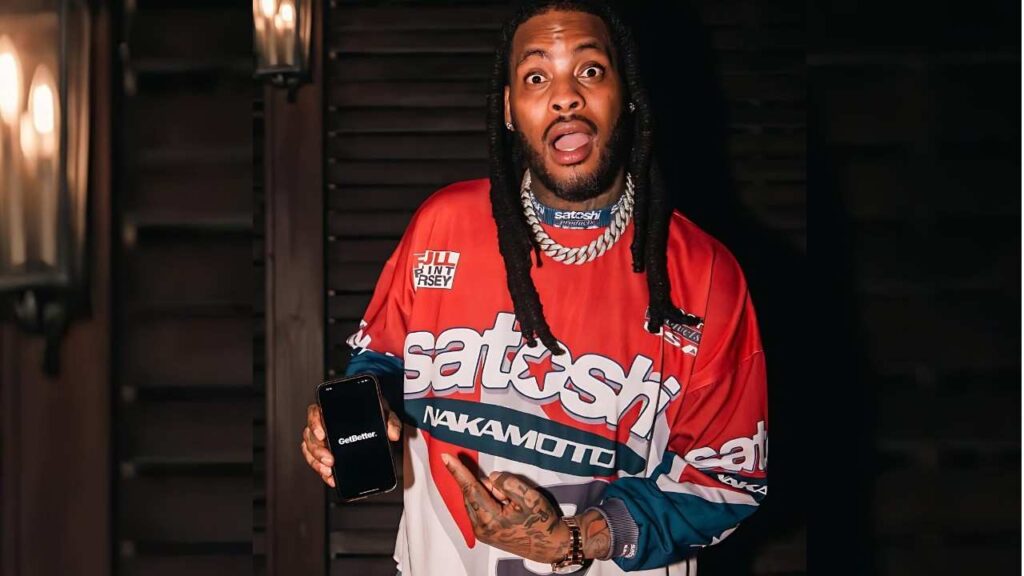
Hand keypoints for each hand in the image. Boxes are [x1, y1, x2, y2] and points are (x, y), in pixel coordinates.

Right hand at [302, 399, 401, 487]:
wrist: (375, 421)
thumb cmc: (374, 412)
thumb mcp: (384, 413)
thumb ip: (390, 421)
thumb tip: (393, 434)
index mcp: (333, 410)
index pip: (315, 412)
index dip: (314, 423)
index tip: (322, 435)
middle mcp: (324, 423)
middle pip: (310, 436)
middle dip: (317, 451)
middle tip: (330, 460)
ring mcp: (322, 439)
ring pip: (310, 450)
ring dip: (317, 462)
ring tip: (329, 471)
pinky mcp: (325, 451)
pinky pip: (315, 461)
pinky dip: (321, 470)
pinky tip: (330, 477)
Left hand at [442, 453, 569, 563]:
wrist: (549, 546)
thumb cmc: (541, 522)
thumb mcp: (530, 498)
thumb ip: (508, 483)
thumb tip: (491, 477)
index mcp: (490, 519)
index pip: (470, 489)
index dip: (458, 471)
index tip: (445, 457)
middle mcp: (480, 528)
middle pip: (474, 492)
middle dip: (491, 487)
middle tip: (511, 496)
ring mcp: (480, 532)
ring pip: (477, 499)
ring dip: (492, 495)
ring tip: (513, 507)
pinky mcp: (483, 532)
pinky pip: (481, 506)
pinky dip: (492, 502)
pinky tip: (508, 510)